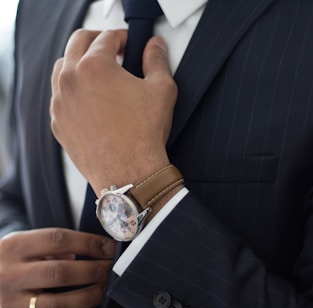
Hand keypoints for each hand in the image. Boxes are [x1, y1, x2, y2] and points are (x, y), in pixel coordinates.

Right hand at [0, 228, 114, 307]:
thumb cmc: (10, 260)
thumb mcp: (24, 243)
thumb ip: (52, 245)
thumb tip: (88, 251)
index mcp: (15, 247)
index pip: (58, 240)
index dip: (88, 243)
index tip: (108, 246)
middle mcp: (11, 275)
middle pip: (60, 272)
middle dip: (93, 270)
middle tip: (110, 267)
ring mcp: (11, 302)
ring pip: (57, 304)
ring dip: (88, 296)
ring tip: (102, 288)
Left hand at [50, 29, 177, 195]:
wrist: (129, 173)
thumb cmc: (144, 134)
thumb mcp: (162, 90)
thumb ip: (157, 60)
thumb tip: (155, 47)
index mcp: (94, 67)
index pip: (106, 37)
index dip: (122, 37)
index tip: (129, 43)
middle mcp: (71, 81)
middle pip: (78, 43)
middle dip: (97, 41)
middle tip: (112, 49)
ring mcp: (60, 104)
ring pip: (62, 69)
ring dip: (79, 63)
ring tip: (97, 73)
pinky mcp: (59, 124)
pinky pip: (60, 98)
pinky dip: (72, 91)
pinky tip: (88, 100)